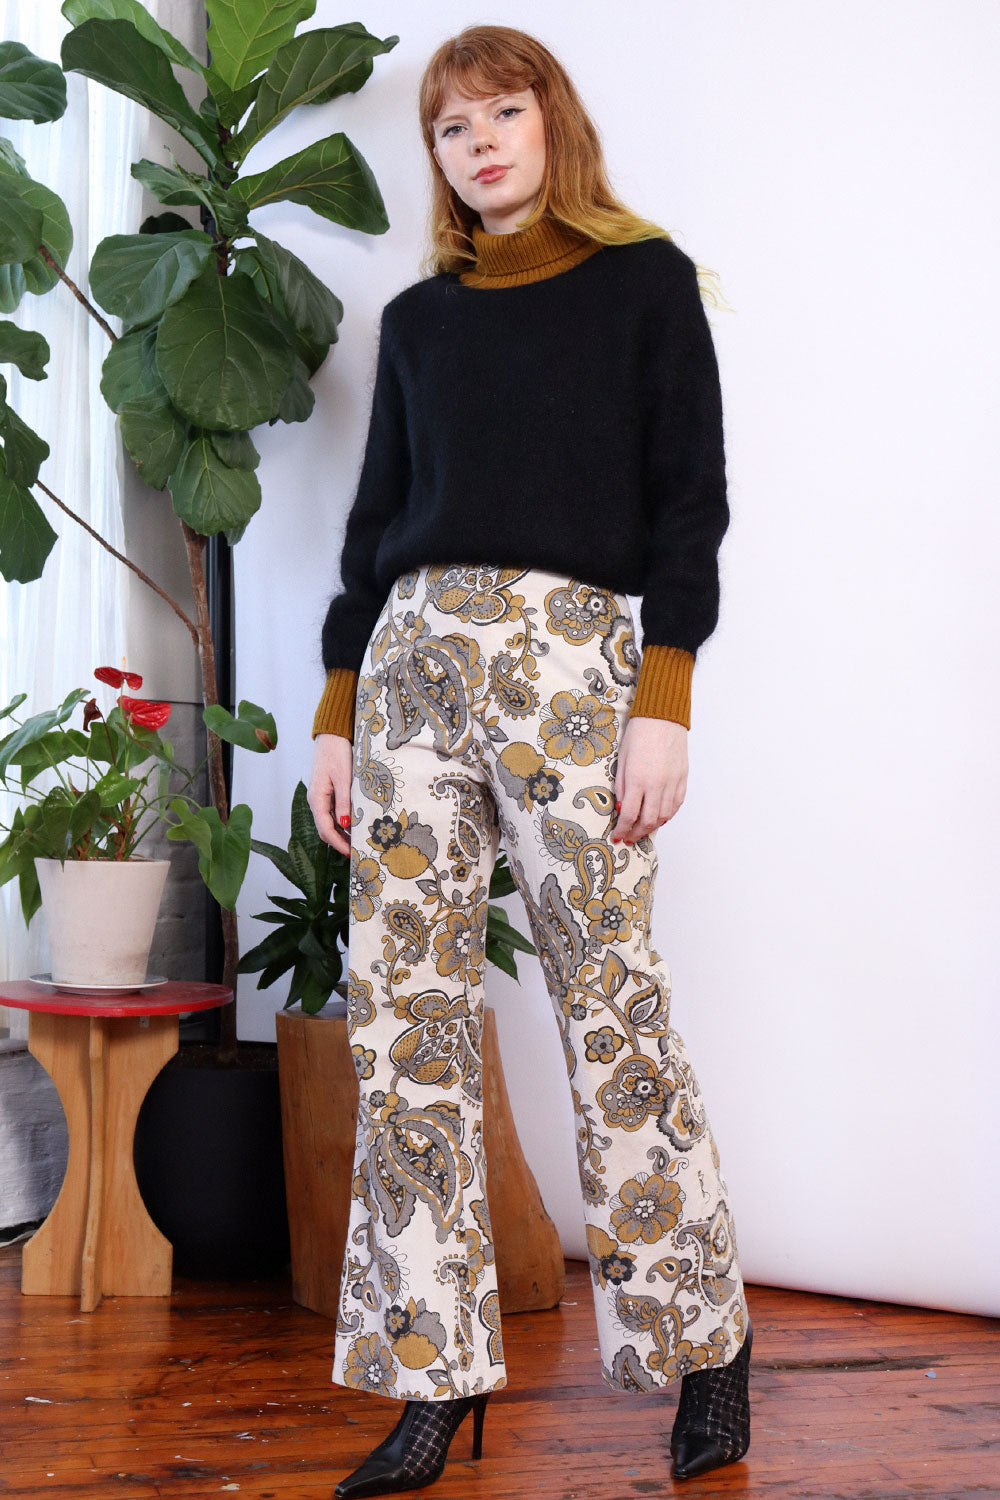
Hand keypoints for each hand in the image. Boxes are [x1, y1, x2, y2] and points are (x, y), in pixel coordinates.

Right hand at [308, 733, 353, 855]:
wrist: (331, 737)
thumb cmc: (337, 754)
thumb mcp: (343, 778)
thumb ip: (344, 802)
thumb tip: (345, 826)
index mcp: (316, 798)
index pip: (325, 829)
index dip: (338, 843)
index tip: (351, 853)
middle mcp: (316, 801)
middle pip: (325, 829)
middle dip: (340, 843)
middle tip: (357, 852)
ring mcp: (320, 798)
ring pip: (329, 823)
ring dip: (341, 835)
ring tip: (357, 843)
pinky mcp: (326, 794)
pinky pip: (332, 814)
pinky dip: (342, 824)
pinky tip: (354, 827)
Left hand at [613, 715, 687, 842]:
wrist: (662, 718)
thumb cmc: (639, 734)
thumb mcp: (622, 760)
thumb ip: (621, 786)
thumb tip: (621, 808)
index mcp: (638, 780)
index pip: (630, 815)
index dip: (623, 829)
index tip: (618, 836)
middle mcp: (657, 784)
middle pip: (648, 820)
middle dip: (637, 833)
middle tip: (629, 838)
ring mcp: (672, 782)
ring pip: (665, 816)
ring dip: (652, 827)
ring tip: (642, 830)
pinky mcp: (682, 778)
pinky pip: (676, 804)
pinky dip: (668, 815)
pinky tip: (660, 818)